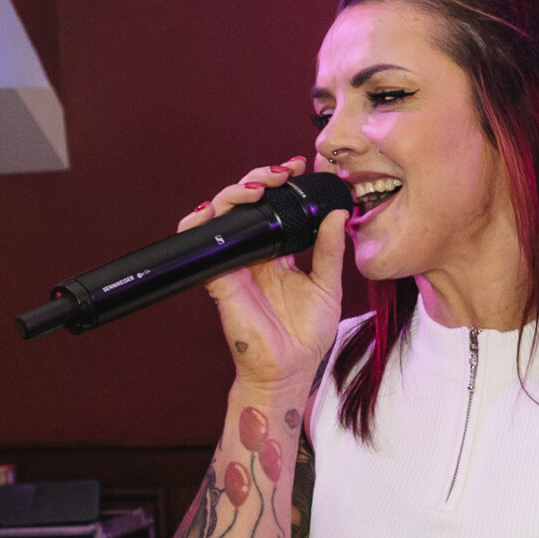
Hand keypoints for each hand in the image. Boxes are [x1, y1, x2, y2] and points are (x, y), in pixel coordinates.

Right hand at [178, 156, 347, 389]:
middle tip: (282, 172)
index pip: (273, 208)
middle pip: (245, 204)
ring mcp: (233, 264)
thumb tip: (338, 214)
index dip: (281, 184)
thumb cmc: (306, 335)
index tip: (301, 166)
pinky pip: (199, 244)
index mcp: (277, 254)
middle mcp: (253, 255)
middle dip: (259, 179)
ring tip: (258, 186)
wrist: (290, 371)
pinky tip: (216, 209)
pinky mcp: (219, 278)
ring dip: (234, 193)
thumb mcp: (327, 286)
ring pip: (220, 215)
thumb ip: (328, 250)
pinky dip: (200, 221)